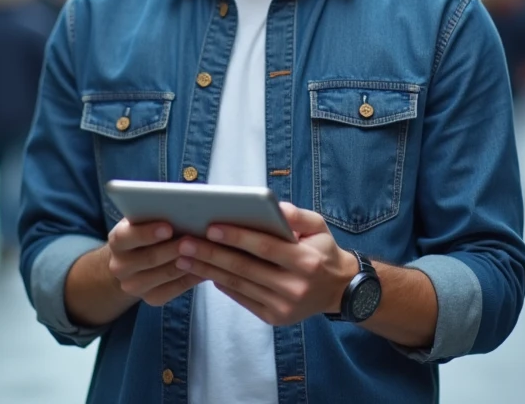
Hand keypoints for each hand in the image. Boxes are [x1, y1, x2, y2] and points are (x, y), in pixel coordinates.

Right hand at [106, 219, 200, 306]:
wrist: (132, 262)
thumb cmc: (145, 231)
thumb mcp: (142, 219)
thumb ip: (154, 213)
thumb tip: (180, 206)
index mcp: (117, 241)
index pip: (127, 237)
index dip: (147, 233)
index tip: (167, 227)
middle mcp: (120, 266)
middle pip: (150, 258)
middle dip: (173, 248)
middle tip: (193, 239)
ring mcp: (134, 286)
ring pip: (166, 274)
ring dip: (188, 262)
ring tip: (206, 250)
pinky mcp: (151, 298)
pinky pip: (176, 289)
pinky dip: (192, 276)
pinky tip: (206, 266)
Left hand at [174, 202, 355, 325]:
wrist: (339, 289)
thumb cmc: (323, 251)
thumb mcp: (318, 226)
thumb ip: (296, 215)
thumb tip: (272, 206)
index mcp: (306, 261)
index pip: (265, 247)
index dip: (237, 237)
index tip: (210, 227)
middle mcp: (295, 287)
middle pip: (245, 268)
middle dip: (211, 254)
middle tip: (184, 243)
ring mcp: (284, 306)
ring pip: (239, 285)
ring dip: (208, 271)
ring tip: (184, 258)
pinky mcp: (275, 318)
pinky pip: (242, 299)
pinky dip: (222, 285)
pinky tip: (205, 272)